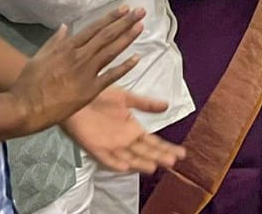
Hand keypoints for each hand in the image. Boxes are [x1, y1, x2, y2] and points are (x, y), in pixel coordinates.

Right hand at [9, 7, 145, 133]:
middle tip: (140, 12)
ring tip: (140, 26)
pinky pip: (111, 76)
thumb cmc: (29, 83)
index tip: (124, 9)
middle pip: (107, 36)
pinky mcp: (90, 90)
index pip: (94, 28)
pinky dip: (125, 67)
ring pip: (111, 51)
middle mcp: (79, 56)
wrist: (25, 108)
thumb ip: (54, 41)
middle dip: (125, 22)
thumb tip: (66, 26)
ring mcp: (86, 73)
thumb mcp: (39, 56)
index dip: (111, 18)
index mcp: (67, 47)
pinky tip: (137, 58)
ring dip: (127, 38)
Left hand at [61, 86, 185, 173]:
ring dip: (142, 163)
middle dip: (159, 157)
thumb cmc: (100, 96)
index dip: (167, 147)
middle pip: (145, 152)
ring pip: (130, 158)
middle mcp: (124, 140)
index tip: (182, 152)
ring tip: (154, 166)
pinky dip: (116, 163)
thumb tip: (167, 105)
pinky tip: (126, 166)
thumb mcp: (127, 97)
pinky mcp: (95, 147)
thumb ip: (146, 103)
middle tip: (173, 161)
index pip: (153, 142)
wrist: (79, 95)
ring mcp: (111, 145)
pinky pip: (107, 159)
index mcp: (133, 129)